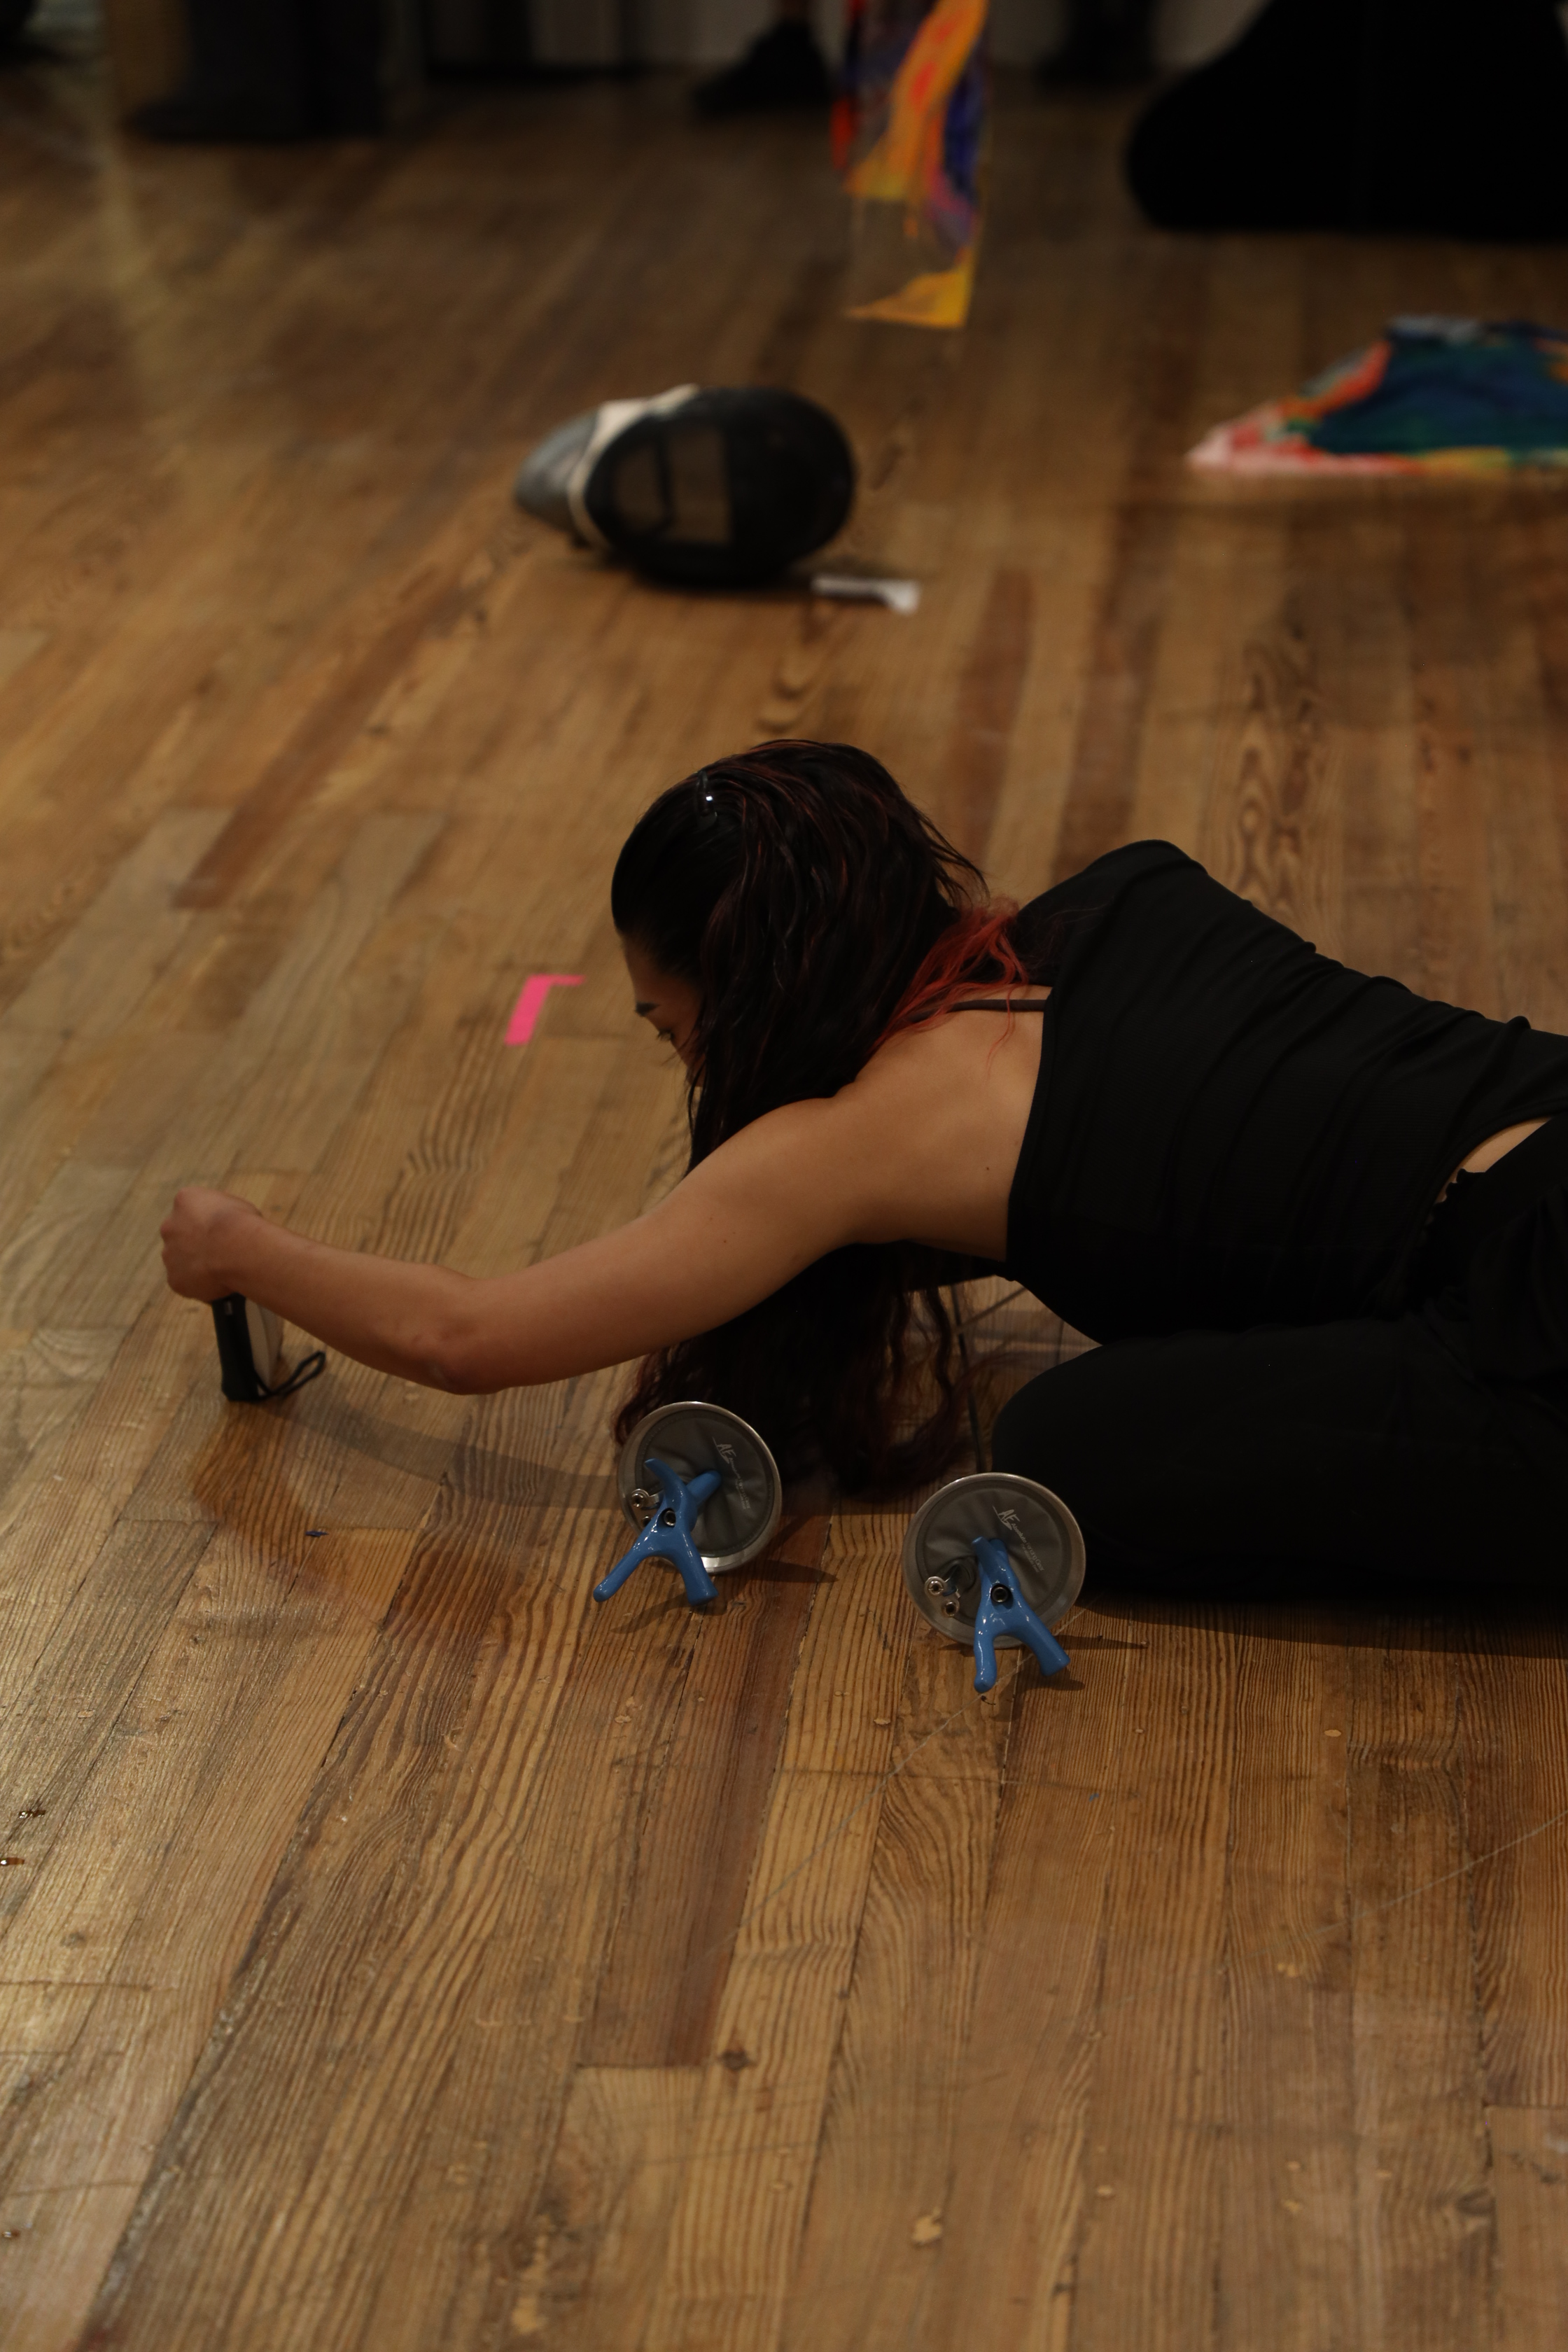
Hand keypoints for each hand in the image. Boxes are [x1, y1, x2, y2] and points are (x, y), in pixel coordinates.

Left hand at [160, 1187, 262, 1301]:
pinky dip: (200, 1283)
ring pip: (181, 1260)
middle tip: (218, 1251)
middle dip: (195, 1243)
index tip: (221, 1230)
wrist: (237, 1249)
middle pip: (180, 1235)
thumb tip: (224, 1226)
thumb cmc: (243, 1224)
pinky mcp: (174, 1279)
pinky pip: (186, 1282)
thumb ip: (220, 1215)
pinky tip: (219, 1282)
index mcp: (185, 1200)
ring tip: (222, 1270)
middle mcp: (170, 1226)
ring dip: (196, 1264)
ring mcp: (169, 1255)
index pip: (190, 1210)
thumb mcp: (236, 1206)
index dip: (207, 1222)